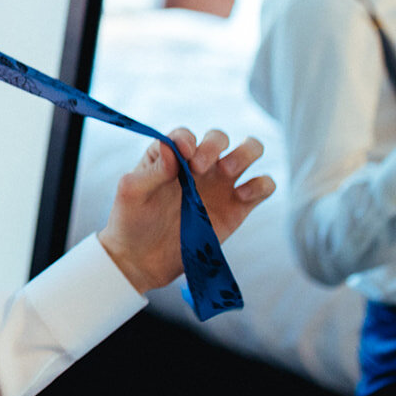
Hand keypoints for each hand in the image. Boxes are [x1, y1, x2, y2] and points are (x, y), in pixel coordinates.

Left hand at [97, 128, 274, 294]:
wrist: (143, 260)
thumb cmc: (131, 220)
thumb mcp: (132, 192)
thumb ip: (151, 170)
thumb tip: (172, 148)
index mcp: (171, 155)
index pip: (186, 135)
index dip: (187, 140)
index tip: (184, 158)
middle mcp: (198, 164)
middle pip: (220, 136)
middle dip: (214, 145)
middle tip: (199, 169)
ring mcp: (220, 184)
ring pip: (250, 150)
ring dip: (245, 153)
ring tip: (228, 171)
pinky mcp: (238, 208)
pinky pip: (264, 185)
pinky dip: (261, 184)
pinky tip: (242, 196)